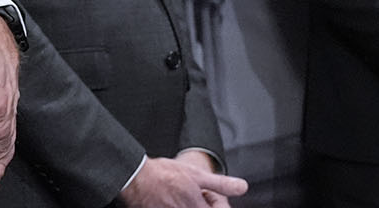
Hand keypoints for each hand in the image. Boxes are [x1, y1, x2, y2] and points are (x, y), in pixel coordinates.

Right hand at [118, 155, 247, 207]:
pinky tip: (172, 201)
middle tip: (196, 194)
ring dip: (189, 205)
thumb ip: (221, 184)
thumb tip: (242, 187)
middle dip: (204, 204)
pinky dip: (177, 206)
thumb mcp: (196, 174)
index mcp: (198, 207)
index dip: (218, 205)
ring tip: (181, 197)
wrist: (135, 178)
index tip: (209, 196)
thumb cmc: (164, 174)